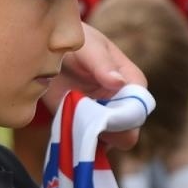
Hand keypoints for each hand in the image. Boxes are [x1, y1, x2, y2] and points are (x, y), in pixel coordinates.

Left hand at [48, 24, 146, 148]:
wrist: (49, 50)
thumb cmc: (76, 42)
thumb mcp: (88, 47)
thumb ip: (102, 64)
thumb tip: (119, 82)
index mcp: (132, 82)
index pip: (138, 110)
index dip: (123, 118)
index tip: (99, 114)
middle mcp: (122, 104)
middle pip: (127, 134)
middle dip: (106, 132)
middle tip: (81, 117)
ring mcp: (104, 118)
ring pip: (107, 143)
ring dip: (89, 137)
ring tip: (70, 117)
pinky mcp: (85, 126)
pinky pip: (88, 145)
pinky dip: (77, 141)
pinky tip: (65, 125)